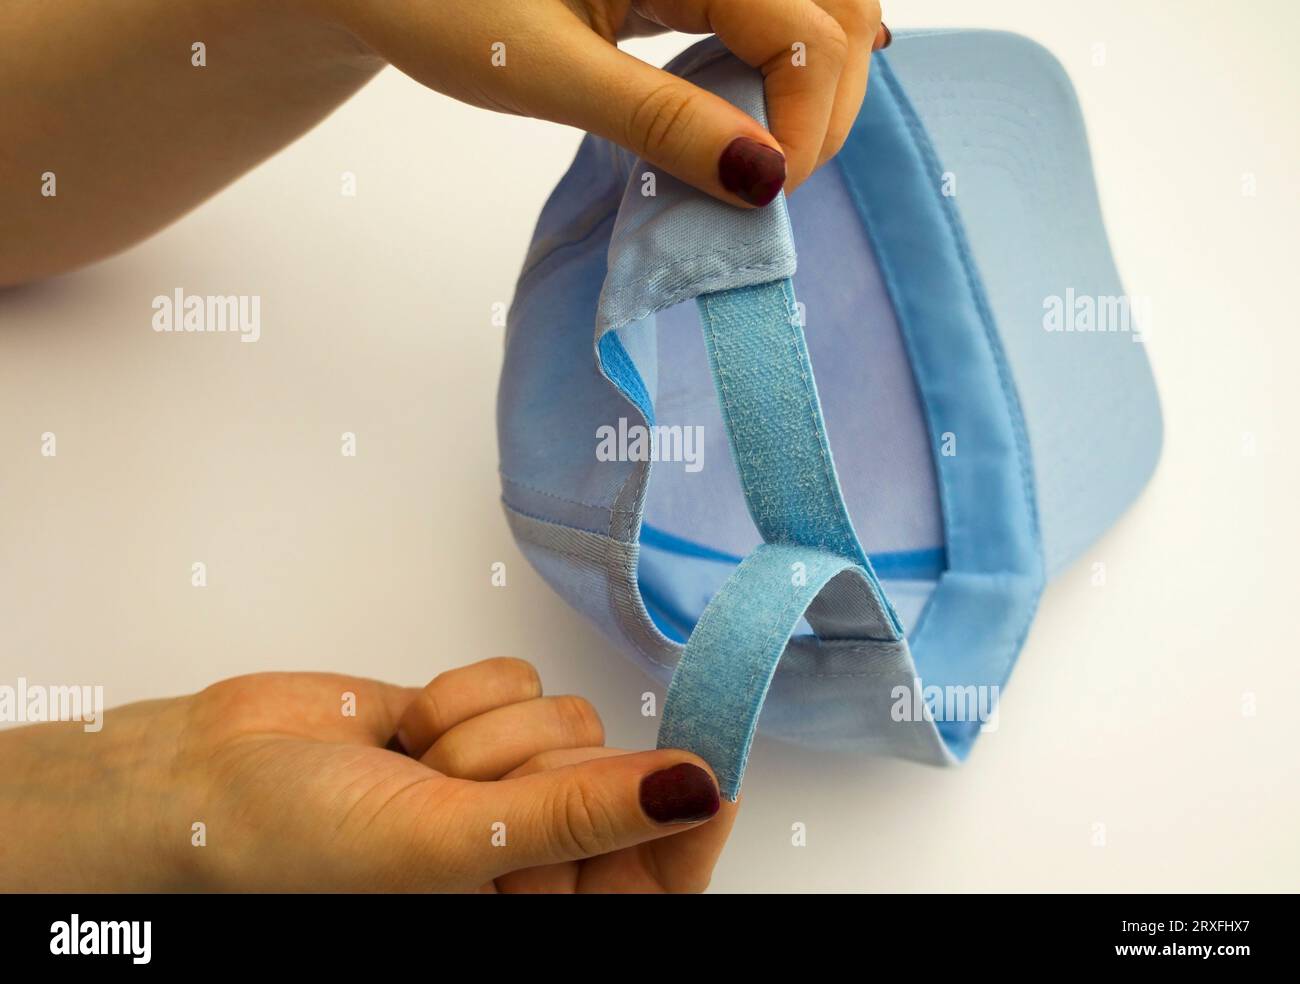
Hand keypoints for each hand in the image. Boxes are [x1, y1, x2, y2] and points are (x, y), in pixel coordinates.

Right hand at [0, 659, 734, 891]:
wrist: (205, 776)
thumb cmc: (305, 843)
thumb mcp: (459, 841)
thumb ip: (582, 816)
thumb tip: (696, 790)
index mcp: (531, 906)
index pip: (651, 880)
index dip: (686, 830)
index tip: (710, 780)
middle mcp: (529, 849)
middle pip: (611, 779)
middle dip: (535, 770)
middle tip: (458, 791)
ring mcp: (502, 778)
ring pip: (566, 721)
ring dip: (486, 731)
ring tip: (414, 767)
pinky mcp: (476, 719)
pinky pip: (519, 679)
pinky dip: (462, 694)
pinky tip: (404, 730)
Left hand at [2, 0, 887, 282]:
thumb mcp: (543, 69)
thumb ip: (660, 119)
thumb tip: (765, 182)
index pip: (808, 24)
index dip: (811, 115)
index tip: (770, 198)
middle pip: (834, 7)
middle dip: (829, 100)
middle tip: (777, 186)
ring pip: (813, 8)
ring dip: (815, 83)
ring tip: (773, 157)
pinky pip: (765, 12)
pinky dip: (777, 69)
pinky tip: (763, 114)